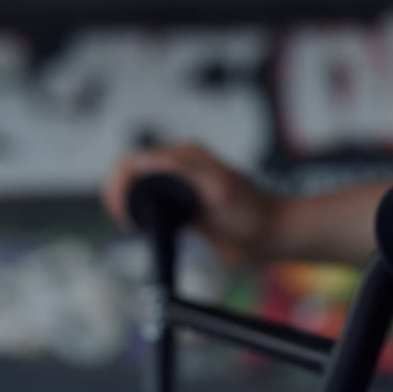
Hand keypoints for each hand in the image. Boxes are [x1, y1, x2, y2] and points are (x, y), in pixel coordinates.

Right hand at [102, 143, 282, 264]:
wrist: (273, 235)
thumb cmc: (253, 213)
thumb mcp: (218, 189)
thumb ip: (183, 171)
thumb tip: (143, 160)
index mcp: (185, 156)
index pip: (134, 161)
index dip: (119, 184)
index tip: (122, 212)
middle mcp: (179, 167)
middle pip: (130, 173)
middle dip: (119, 196)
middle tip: (126, 224)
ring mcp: (181, 186)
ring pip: (138, 190)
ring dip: (128, 206)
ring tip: (134, 228)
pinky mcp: (185, 206)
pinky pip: (151, 205)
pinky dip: (142, 216)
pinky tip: (147, 230)